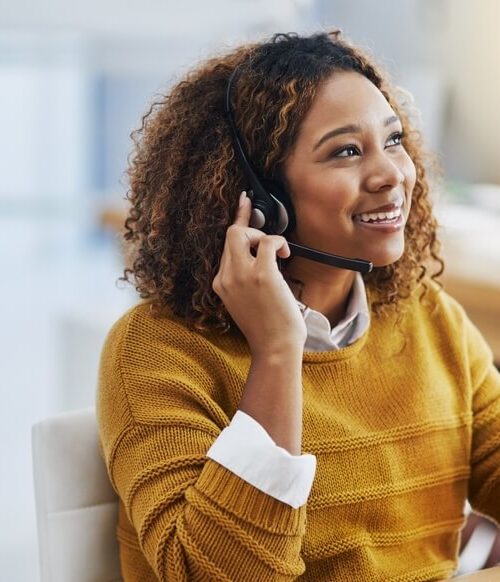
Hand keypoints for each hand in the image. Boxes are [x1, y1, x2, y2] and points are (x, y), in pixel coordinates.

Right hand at [212, 192, 306, 354]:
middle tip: (266, 234)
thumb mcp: (244, 301)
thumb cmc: (267, 328)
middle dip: (249, 226)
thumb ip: (243, 278)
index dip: (237, 221)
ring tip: (278, 253)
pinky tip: (285, 254)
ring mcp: (241, 275)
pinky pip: (267, 242)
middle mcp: (226, 277)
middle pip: (231, 234)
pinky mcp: (261, 274)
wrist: (274, 348)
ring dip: (263, 235)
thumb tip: (260, 253)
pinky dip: (278, 242)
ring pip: (242, 232)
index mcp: (220, 283)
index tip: (243, 202)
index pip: (225, 246)